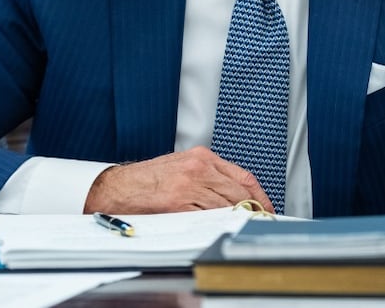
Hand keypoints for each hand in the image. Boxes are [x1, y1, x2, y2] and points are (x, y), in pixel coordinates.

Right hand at [83, 146, 272, 213]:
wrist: (118, 187)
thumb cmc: (149, 179)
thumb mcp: (182, 166)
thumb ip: (208, 176)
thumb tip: (233, 195)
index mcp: (202, 157)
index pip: (242, 175)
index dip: (259, 194)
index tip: (266, 206)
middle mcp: (198, 168)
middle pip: (238, 191)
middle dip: (252, 209)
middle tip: (259, 221)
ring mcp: (189, 185)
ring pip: (225, 205)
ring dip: (236, 218)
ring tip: (242, 226)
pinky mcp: (178, 203)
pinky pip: (206, 216)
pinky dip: (217, 224)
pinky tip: (221, 227)